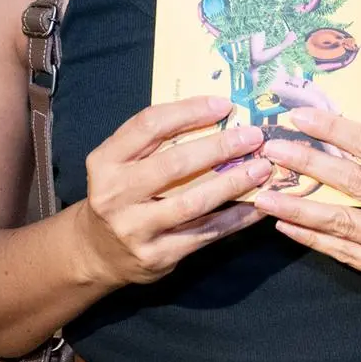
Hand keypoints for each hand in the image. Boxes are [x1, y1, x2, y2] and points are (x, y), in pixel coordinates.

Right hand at [76, 95, 272, 286]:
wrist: (98, 253)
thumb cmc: (120, 194)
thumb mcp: (120, 162)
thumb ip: (154, 141)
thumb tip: (215, 114)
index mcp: (105, 161)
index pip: (149, 125)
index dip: (189, 111)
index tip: (224, 105)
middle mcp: (115, 194)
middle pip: (174, 163)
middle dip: (219, 147)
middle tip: (253, 137)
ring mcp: (135, 228)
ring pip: (194, 202)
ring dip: (233, 183)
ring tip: (262, 168)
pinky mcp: (157, 256)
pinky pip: (205, 233)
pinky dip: (235, 218)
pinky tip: (257, 204)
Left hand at [253, 107, 360, 287]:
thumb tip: (322, 136)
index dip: (331, 129)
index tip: (297, 117)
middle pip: (352, 184)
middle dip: (306, 165)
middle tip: (272, 151)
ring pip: (342, 225)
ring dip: (298, 209)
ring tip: (264, 197)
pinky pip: (346, 254)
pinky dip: (313, 239)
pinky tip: (287, 225)